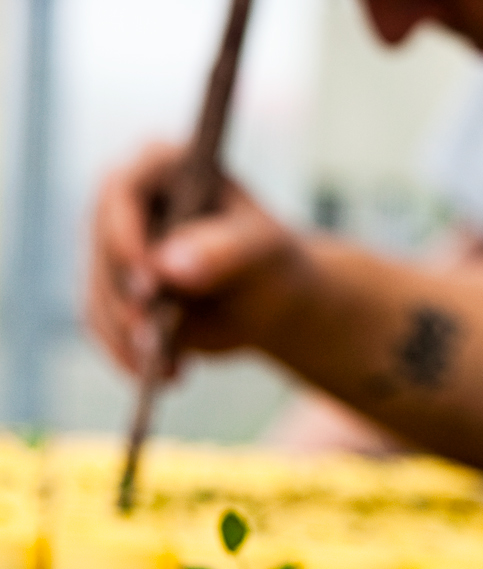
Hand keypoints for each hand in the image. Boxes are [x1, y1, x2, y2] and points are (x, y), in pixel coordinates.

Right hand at [86, 142, 308, 379]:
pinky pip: (101, 325)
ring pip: (97, 292)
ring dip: (127, 337)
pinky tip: (168, 376)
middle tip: (153, 340)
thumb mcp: (263, 250)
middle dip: (125, 299)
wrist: (268, 299)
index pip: (124, 189)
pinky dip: (127, 354)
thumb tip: (168, 267)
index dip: (126, 233)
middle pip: (101, 248)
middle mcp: (123, 200)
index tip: (146, 278)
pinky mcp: (107, 290)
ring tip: (170, 369)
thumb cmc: (271, 259)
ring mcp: (108, 247)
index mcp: (162, 165)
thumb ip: (223, 250)